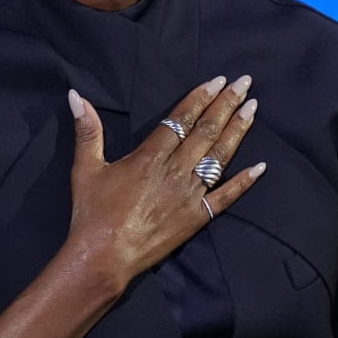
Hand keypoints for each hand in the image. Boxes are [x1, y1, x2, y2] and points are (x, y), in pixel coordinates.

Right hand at [64, 75, 264, 288]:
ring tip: (253, 109)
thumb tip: (76, 96)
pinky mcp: (197, 217)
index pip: (181, 119)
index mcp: (150, 157)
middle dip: (226, 105)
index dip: (200, 98)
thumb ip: (87, 130)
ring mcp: (190, 195)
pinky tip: (261, 167)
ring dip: (238, 131)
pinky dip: (244, 182)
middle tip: (244, 83)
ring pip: (220, 157)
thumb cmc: (92, 213)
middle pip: (206, 131)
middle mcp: (175, 171)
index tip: (218, 81)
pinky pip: (226, 196)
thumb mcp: (85, 168)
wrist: (104, 257)